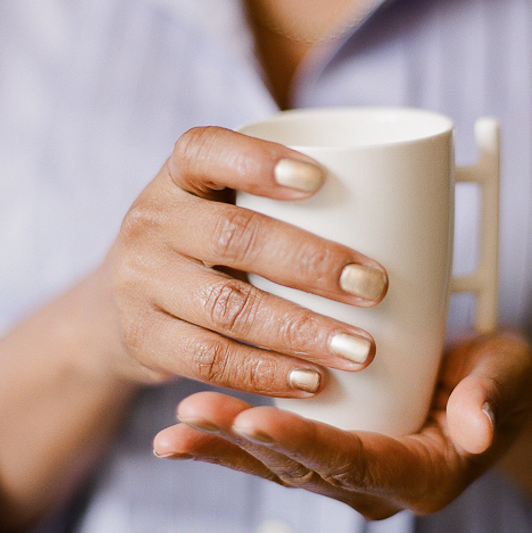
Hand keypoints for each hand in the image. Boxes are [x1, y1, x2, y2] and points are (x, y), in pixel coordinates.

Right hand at [103, 126, 387, 397]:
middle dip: (311, 263)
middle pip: (232, 236)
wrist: (125, 298)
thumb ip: (285, 202)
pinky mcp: (143, 339)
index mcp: (180, 174)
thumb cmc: (210, 241)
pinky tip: (312, 382)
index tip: (320, 180)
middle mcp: (152, 220)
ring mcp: (140, 281)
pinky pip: (208, 360)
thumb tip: (406, 211)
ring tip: (359, 349)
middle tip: (375, 286)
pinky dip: (265, 375)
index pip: (206, 151)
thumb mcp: (226, 202)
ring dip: (299, 331)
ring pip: (225, 307)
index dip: (259, 163)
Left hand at [152, 332, 531, 519]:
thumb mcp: (509, 379)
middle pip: (301, 468)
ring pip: (279, 465)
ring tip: (173, 430)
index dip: (305, 441)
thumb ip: (492, 399)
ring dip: (226, 446)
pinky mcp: (332, 456)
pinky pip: (278, 452)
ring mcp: (350, 476)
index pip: (355, 462)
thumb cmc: (504, 382)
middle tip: (187, 422)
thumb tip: (477, 429)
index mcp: (422, 476)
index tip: (255, 419)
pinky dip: (234, 438)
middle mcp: (377, 488)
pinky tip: (191, 423)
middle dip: (242, 445)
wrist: (494, 394)